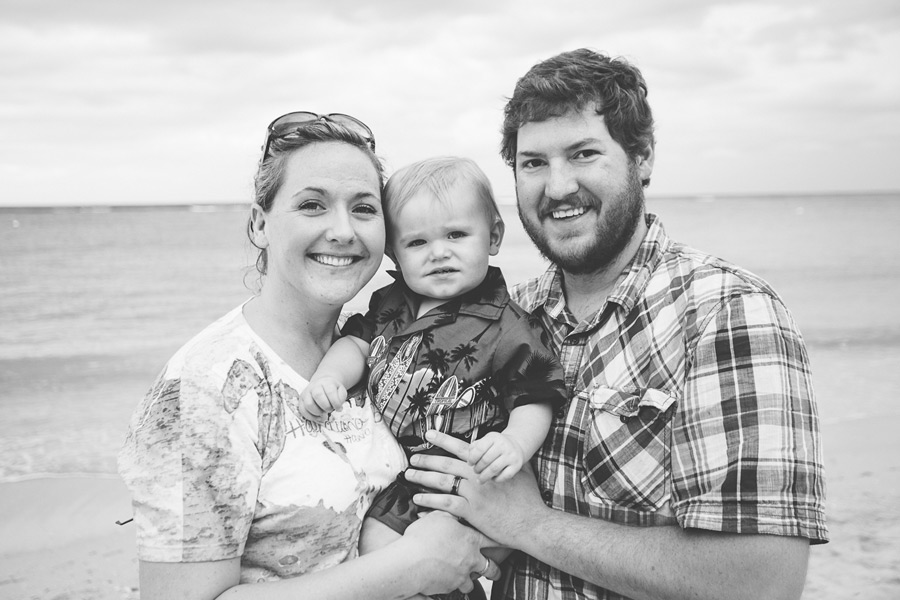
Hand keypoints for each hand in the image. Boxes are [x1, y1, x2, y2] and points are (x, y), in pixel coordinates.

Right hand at [298, 376, 346, 421]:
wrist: (321, 384)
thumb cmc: (332, 389)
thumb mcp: (340, 390)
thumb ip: (341, 398)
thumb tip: (338, 408)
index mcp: (326, 382)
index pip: (330, 392)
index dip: (335, 402)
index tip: (338, 409)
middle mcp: (314, 386)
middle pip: (318, 396)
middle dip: (326, 407)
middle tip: (330, 410)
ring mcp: (306, 392)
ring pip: (309, 404)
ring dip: (317, 412)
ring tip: (323, 414)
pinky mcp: (301, 400)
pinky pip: (302, 410)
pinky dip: (310, 417)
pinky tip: (318, 417)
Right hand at [399, 510, 501, 596]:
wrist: (409, 562)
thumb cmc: (422, 537)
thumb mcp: (438, 517)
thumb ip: (452, 513)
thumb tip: (456, 507)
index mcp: (470, 540)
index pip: (492, 541)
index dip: (500, 542)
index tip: (506, 543)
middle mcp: (470, 559)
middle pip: (491, 568)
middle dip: (494, 570)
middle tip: (494, 571)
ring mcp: (461, 576)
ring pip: (472, 582)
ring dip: (469, 579)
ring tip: (463, 576)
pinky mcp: (450, 588)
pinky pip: (455, 588)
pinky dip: (452, 584)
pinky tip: (444, 579)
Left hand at [405, 430, 548, 548]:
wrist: (531, 521)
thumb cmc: (528, 498)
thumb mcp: (520, 471)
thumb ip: (506, 461)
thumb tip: (501, 450)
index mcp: (486, 464)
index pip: (460, 447)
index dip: (443, 439)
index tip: (428, 433)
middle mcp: (477, 476)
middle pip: (446, 464)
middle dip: (426, 460)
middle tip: (412, 459)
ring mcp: (473, 493)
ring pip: (442, 482)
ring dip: (423, 478)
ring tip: (409, 476)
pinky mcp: (471, 511)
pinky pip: (445, 504)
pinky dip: (430, 501)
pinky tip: (419, 500)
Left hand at [468, 431, 524, 482]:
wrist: (517, 445)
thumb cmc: (498, 445)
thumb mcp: (487, 440)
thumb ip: (476, 446)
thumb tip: (469, 455)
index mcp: (494, 437)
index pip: (480, 448)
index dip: (472, 458)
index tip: (470, 463)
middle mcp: (503, 445)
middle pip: (486, 460)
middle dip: (478, 468)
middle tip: (476, 471)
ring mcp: (511, 455)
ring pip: (494, 469)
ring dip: (484, 476)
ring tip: (480, 479)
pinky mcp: (516, 465)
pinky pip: (504, 476)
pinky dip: (496, 479)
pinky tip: (492, 478)